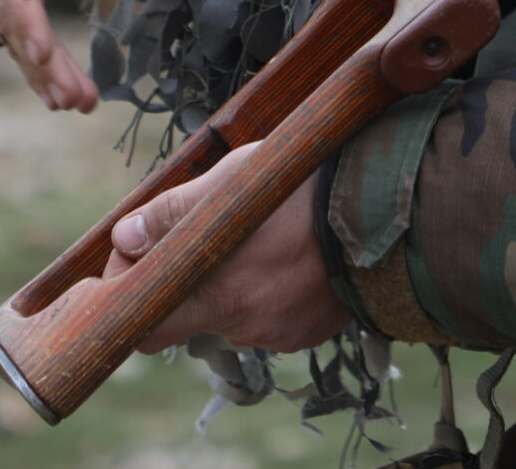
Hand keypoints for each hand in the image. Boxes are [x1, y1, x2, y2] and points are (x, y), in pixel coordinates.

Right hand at [0, 0, 158, 111]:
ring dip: (41, 69)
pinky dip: (44, 61)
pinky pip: (25, 26)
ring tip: (78, 104)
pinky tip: (70, 94)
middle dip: (37, 54)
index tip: (42, 54)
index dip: (22, 9)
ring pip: (12, 24)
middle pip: (8, 2)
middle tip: (74, 99)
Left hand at [106, 142, 350, 354]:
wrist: (391, 208)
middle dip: (184, 285)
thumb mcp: (234, 182)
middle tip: (198, 245)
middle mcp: (244, 324)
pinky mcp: (307, 333)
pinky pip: (271, 319)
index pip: (146, 329)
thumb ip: (173, 214)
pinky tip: (292, 259)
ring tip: (262, 239)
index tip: (138, 259)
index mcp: (217, 291)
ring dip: (233, 285)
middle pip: (190, 318)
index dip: (134, 294)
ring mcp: (278, 332)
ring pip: (232, 314)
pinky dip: (270, 294)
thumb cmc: (307, 186)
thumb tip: (124, 238)